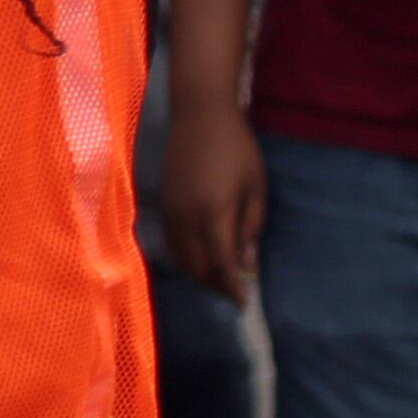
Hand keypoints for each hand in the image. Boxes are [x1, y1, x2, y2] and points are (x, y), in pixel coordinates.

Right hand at [160, 97, 268, 303]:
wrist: (199, 115)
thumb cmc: (237, 148)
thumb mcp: (255, 186)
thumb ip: (251, 226)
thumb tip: (247, 263)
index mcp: (213, 213)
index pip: (221, 264)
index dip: (232, 287)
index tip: (244, 302)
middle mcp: (186, 217)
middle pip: (197, 266)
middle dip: (215, 284)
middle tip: (233, 291)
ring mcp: (170, 210)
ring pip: (180, 256)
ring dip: (198, 273)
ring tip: (218, 277)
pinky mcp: (162, 203)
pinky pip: (170, 241)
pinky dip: (184, 256)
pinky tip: (199, 256)